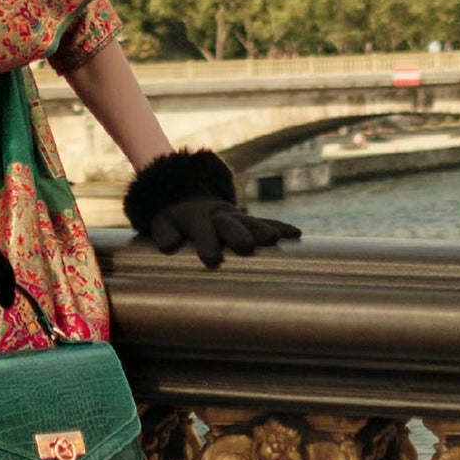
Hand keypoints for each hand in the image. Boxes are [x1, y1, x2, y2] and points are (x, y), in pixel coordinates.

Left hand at [123, 147, 301, 271]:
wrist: (190, 198)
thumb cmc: (174, 220)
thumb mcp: (162, 223)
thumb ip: (164, 233)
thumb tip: (169, 245)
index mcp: (196, 217)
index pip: (201, 230)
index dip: (206, 243)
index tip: (212, 261)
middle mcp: (218, 214)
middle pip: (230, 224)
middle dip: (239, 234)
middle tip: (248, 246)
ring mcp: (236, 216)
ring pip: (251, 222)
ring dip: (263, 230)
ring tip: (275, 240)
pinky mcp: (248, 219)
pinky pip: (267, 221)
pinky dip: (281, 227)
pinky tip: (296, 235)